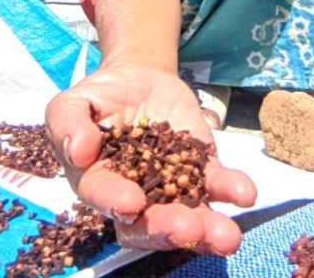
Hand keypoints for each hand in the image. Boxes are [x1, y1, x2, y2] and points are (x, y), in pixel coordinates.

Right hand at [44, 63, 257, 254]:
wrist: (137, 78)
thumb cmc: (100, 98)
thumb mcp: (73, 103)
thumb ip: (68, 125)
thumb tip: (78, 152)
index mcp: (98, 183)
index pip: (105, 199)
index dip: (116, 203)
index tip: (132, 204)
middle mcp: (136, 197)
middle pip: (149, 224)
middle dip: (168, 230)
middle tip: (187, 229)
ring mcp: (173, 187)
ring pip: (189, 216)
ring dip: (207, 229)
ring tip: (225, 236)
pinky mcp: (202, 169)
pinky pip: (216, 185)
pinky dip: (231, 190)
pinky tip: (245, 193)